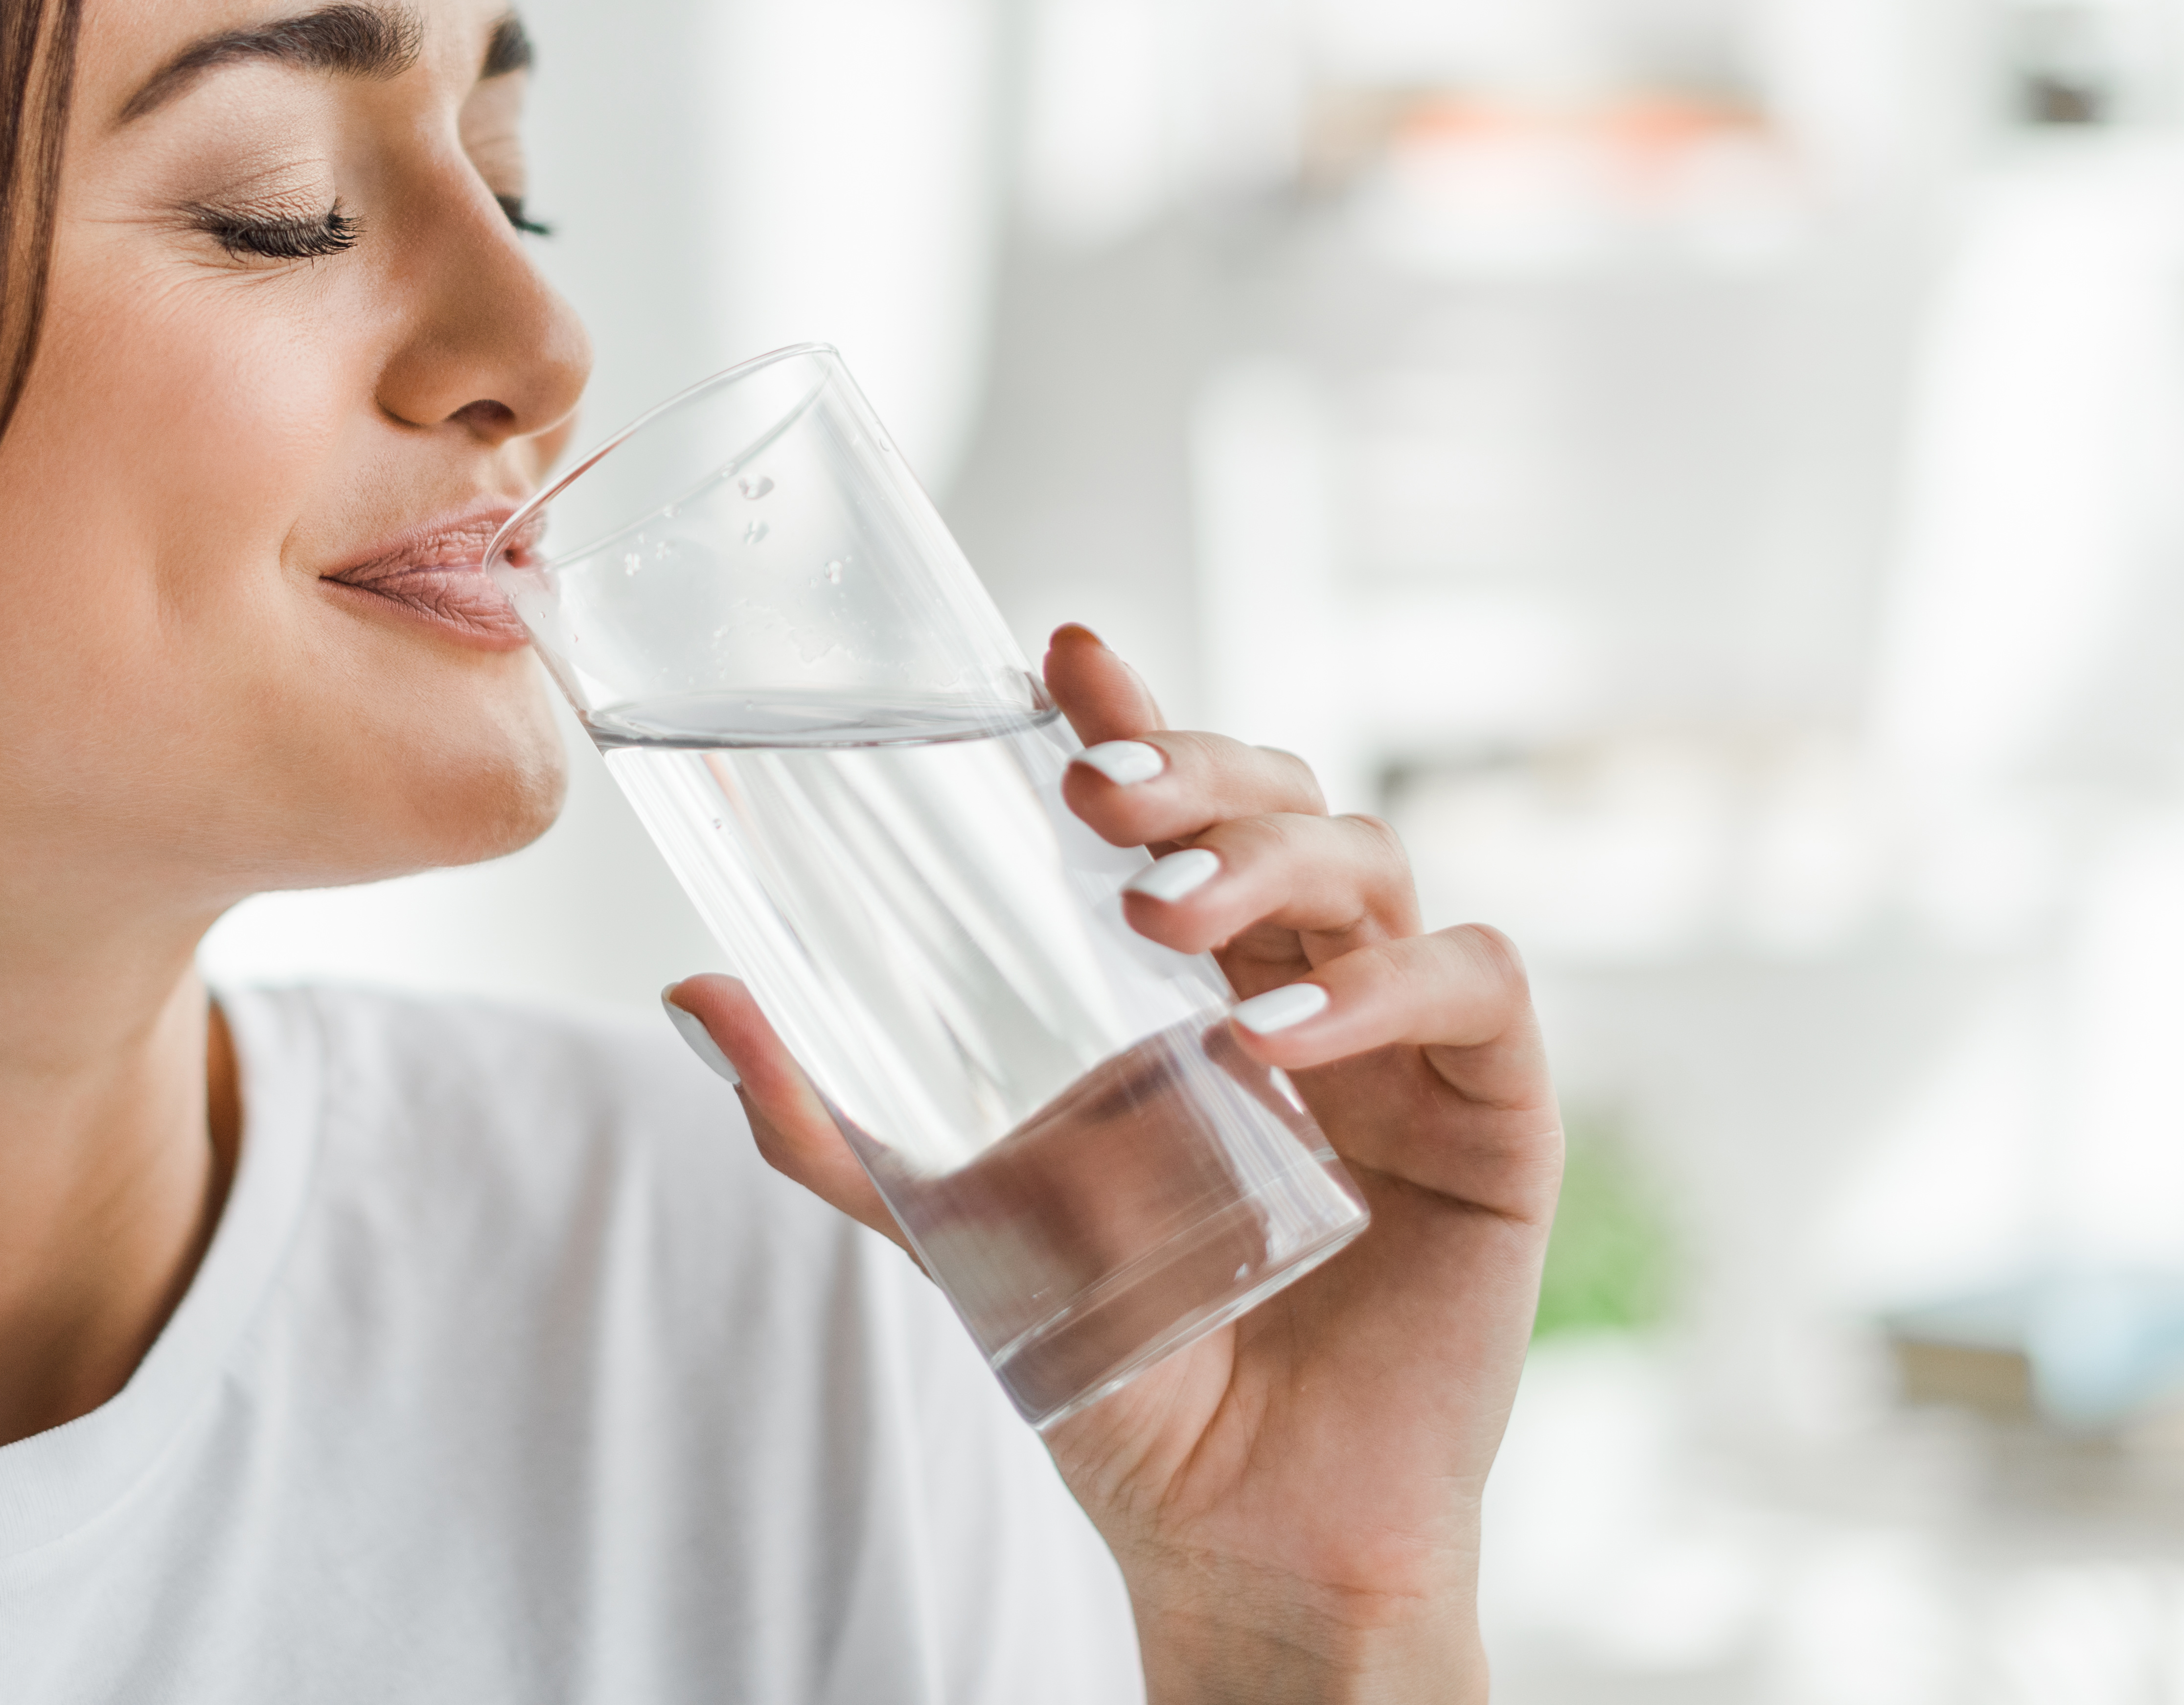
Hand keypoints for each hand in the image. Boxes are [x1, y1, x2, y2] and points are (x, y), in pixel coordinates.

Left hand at [665, 625, 1557, 1703]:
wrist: (1234, 1527)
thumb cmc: (1114, 1363)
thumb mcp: (957, 1221)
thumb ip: (831, 1122)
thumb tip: (691, 994)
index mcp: (1197, 981)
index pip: (1177, 804)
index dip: (1135, 717)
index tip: (1065, 656)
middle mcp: (1306, 983)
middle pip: (1282, 799)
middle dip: (1194, 769)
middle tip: (1095, 793)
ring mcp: (1406, 1042)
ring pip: (1374, 858)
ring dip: (1268, 860)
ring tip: (1161, 913)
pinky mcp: (1492, 1117)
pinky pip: (1473, 984)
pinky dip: (1384, 987)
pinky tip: (1277, 1034)